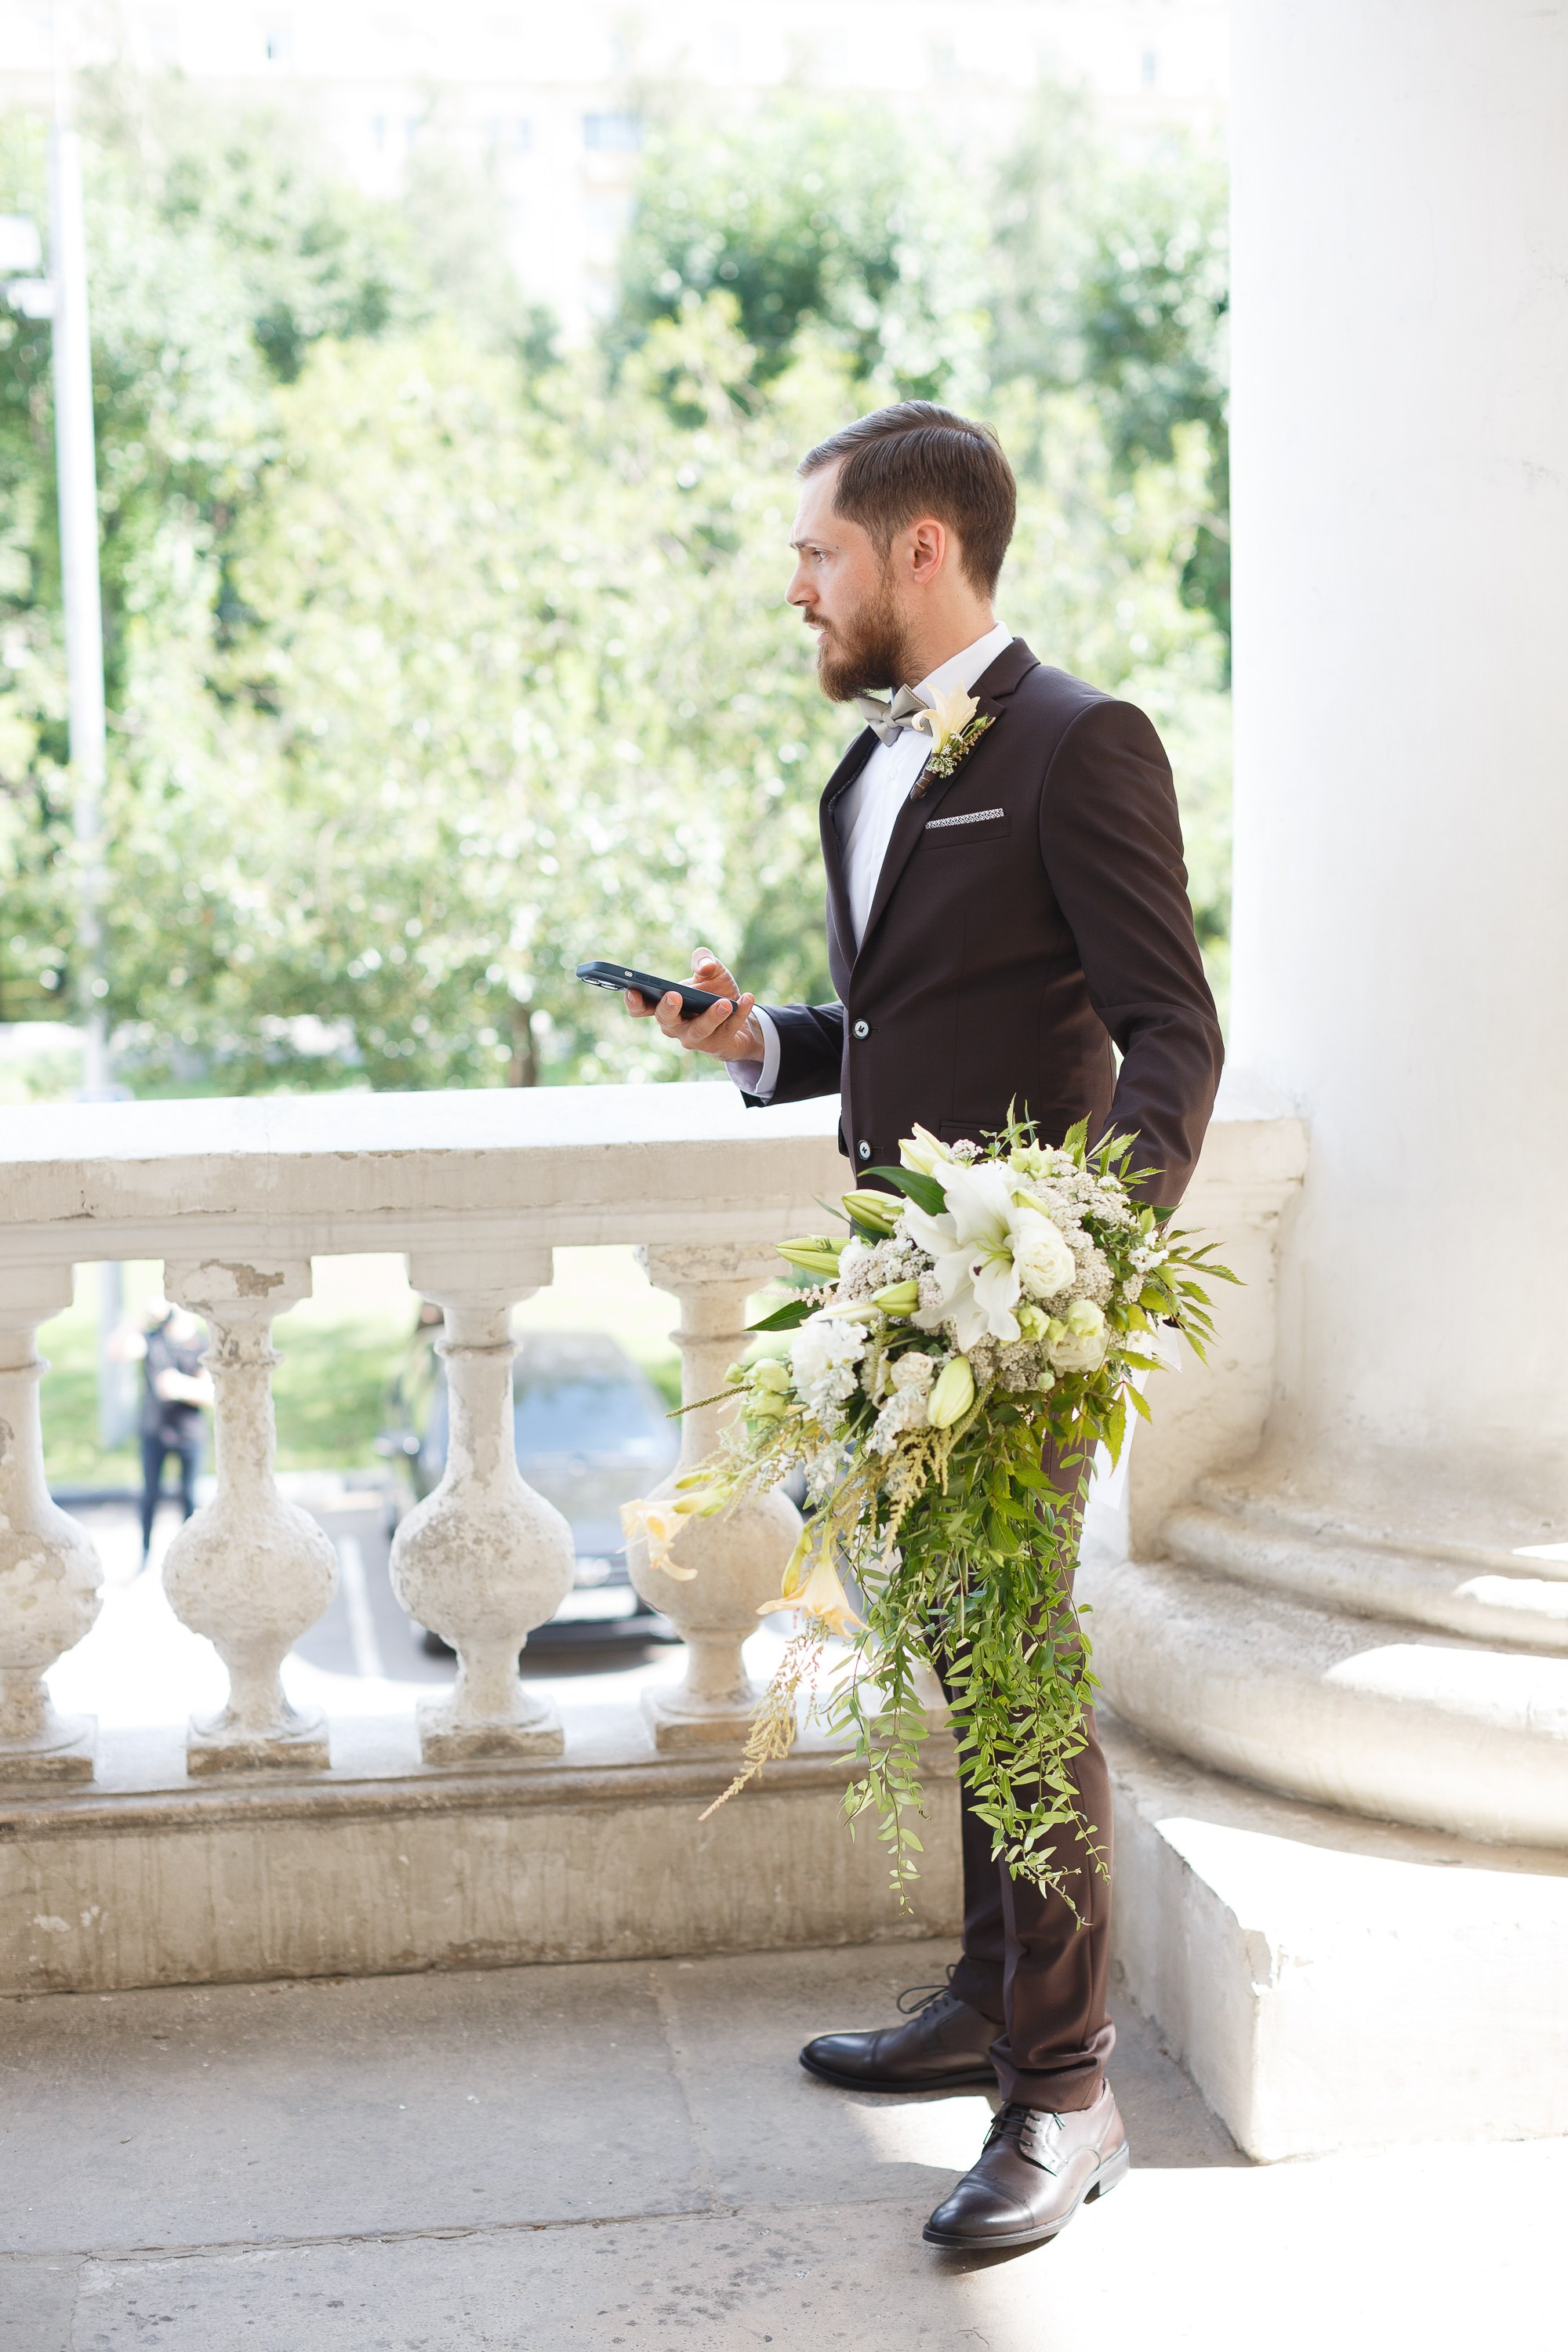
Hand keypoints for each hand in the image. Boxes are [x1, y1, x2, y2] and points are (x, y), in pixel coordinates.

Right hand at [624, 947, 761, 1063]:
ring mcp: (696, 1037)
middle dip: (668, 1009)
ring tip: (724, 1003)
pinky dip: (739, 1013)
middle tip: (674, 995)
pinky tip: (747, 998)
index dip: (634, 1002)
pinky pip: (728, 1029)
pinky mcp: (718, 1044)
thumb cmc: (715, 991)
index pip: (641, 1008)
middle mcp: (675, 1025)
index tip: (632, 990)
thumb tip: (705, 966)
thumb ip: (704, 959)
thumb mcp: (711, 970)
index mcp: (665, 1006)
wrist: (738, 1014)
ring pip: (698, 1030)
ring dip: (711, 1016)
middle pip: (666, 1021)